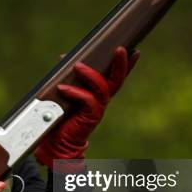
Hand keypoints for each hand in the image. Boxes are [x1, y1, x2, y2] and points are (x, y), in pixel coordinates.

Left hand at [34, 46, 138, 172]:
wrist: (57, 141)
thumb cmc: (61, 116)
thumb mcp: (65, 91)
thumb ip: (68, 75)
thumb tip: (64, 57)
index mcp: (98, 94)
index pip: (115, 76)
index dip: (126, 65)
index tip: (134, 50)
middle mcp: (102, 100)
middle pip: (117, 80)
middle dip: (120, 64)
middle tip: (119, 49)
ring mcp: (97, 109)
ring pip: (102, 88)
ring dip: (90, 75)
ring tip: (78, 66)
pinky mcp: (90, 117)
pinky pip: (87, 100)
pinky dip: (75, 92)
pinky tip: (62, 88)